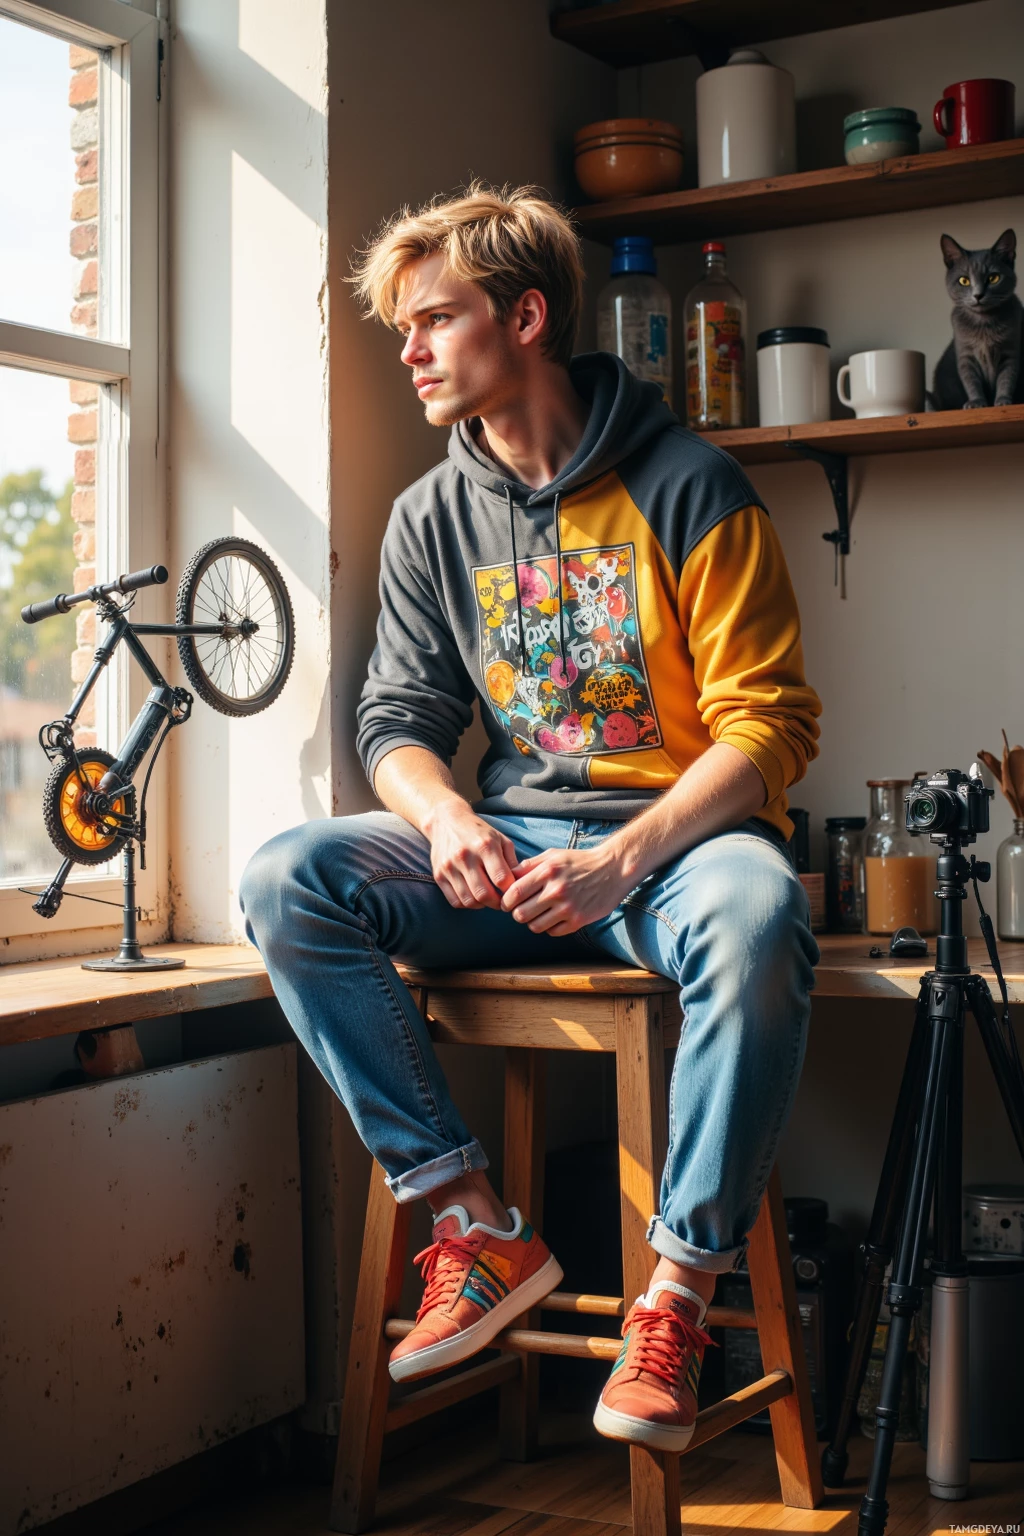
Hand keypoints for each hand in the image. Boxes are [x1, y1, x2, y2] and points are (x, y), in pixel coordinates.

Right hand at [424, 801, 517, 910]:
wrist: (446, 821)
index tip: (513, 893)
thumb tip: (520, 883)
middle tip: (502, 902)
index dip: (510, 891)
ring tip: (488, 899)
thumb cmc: (478, 832)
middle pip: (484, 894)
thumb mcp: (500, 839)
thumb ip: (512, 861)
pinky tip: (474, 896)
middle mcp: (465, 856)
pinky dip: (467, 904)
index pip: (501, 879)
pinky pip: (455, 901)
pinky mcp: (438, 875)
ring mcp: (449, 866)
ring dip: (482, 905)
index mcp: (485, 846)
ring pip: (469, 900)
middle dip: (497, 903)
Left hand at [501, 845, 631, 935]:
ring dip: (532, 922)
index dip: (505, 901)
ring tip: (538, 914)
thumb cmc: (579, 862)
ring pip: (535, 926)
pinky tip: (554, 917)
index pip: (513, 893)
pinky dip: (549, 927)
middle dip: (517, 914)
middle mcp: (556, 890)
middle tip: (521, 910)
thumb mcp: (553, 855)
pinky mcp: (578, 920)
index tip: (507, 903)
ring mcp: (568, 907)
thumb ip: (529, 865)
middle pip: (520, 914)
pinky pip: (552, 932)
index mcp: (547, 871)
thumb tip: (507, 877)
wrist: (612, 870)